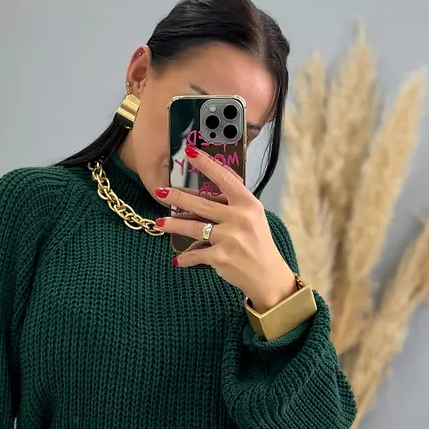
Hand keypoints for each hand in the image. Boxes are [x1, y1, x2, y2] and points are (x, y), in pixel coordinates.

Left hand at [155, 146, 296, 311]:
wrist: (267, 276)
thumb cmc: (258, 244)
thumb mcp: (253, 217)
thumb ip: (234, 202)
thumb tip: (212, 184)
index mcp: (248, 204)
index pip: (224, 178)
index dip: (205, 164)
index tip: (189, 152)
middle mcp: (239, 218)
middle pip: (202, 204)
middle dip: (178, 197)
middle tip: (160, 192)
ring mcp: (229, 238)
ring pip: (194, 227)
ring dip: (174, 225)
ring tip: (161, 222)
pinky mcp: (221, 257)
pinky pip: (196, 254)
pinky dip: (186, 257)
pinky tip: (178, 259)